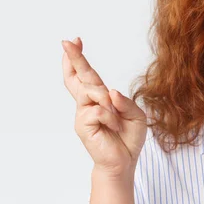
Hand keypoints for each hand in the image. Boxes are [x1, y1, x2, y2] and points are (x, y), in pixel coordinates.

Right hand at [61, 37, 147, 178]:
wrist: (124, 162)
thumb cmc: (128, 138)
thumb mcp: (136, 116)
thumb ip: (125, 102)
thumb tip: (110, 93)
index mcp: (101, 99)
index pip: (87, 76)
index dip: (79, 60)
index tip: (75, 41)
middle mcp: (88, 104)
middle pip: (79, 77)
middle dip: (74, 58)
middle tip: (67, 41)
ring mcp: (83, 114)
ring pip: (93, 91)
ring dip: (108, 102)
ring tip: (116, 120)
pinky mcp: (82, 125)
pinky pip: (99, 110)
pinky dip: (111, 118)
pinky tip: (114, 128)